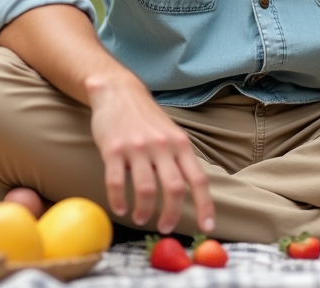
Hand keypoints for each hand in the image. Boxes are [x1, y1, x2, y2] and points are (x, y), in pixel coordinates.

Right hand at [85, 74, 214, 234]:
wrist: (118, 92)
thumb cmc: (146, 118)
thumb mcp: (171, 134)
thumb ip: (180, 159)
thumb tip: (191, 193)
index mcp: (180, 144)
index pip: (198, 179)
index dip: (205, 205)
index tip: (206, 227)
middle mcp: (162, 146)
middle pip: (174, 188)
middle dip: (171, 215)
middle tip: (165, 228)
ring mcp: (137, 147)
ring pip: (146, 189)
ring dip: (144, 211)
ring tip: (140, 218)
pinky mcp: (113, 149)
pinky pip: (117, 182)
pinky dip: (118, 200)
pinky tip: (120, 208)